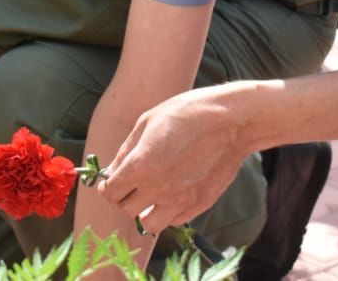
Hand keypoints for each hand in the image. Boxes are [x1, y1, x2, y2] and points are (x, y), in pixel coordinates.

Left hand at [97, 86, 246, 234]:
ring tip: (151, 193)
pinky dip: (168, 211)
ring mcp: (180, 200)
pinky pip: (173, 220)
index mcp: (141, 166)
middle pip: (126, 210)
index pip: (110, 193)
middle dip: (124, 197)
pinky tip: (172, 193)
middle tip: (131, 184)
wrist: (230, 121)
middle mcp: (158, 188)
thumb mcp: (147, 122)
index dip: (107, 187)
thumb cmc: (187, 113)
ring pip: (149, 224)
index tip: (111, 181)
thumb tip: (112, 172)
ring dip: (145, 211)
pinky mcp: (199, 205)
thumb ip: (126, 151)